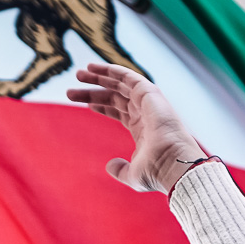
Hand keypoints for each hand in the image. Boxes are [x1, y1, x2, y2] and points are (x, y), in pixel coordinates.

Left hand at [65, 63, 205, 195]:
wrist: (172, 164)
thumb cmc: (156, 172)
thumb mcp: (132, 174)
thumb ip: (120, 170)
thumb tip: (109, 166)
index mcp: (142, 129)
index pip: (118, 111)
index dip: (101, 105)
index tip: (85, 103)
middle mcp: (145, 113)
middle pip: (115, 96)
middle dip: (94, 91)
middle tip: (72, 90)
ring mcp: (148, 103)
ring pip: (120, 84)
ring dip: (100, 77)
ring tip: (79, 74)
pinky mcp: (150, 94)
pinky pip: (130, 78)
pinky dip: (114, 71)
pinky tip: (96, 68)